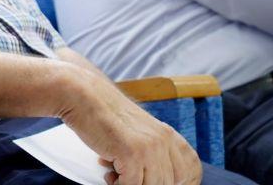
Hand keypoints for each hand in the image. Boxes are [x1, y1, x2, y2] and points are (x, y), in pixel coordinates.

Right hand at [60, 68, 200, 184]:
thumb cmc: (102, 115)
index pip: (192, 168)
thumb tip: (156, 177)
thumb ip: (151, 148)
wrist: (81, 96)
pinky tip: (108, 173)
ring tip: (114, 173)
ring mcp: (149, 147)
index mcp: (167, 133)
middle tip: (126, 177)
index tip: (160, 183)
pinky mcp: (132, 153)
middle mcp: (163, 140)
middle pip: (170, 182)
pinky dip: (117, 184)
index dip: (183, 183)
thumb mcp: (136, 130)